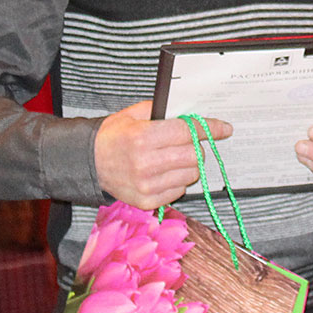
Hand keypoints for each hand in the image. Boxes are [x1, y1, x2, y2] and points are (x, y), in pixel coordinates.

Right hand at [93, 101, 231, 210]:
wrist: (88, 162)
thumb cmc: (113, 136)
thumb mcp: (133, 114)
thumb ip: (163, 111)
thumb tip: (193, 114)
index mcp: (143, 137)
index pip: (188, 132)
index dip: (209, 128)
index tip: (224, 128)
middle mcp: (146, 163)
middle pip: (194, 155)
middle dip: (197, 146)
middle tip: (190, 143)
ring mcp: (146, 185)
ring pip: (190, 174)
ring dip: (189, 165)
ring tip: (174, 158)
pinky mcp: (146, 200)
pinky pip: (179, 191)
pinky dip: (178, 181)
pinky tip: (165, 172)